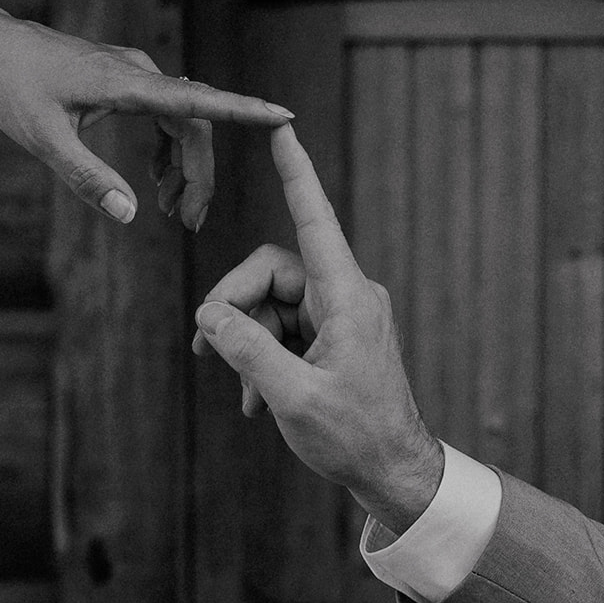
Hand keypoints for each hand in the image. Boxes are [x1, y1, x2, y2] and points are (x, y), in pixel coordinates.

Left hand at [0, 16, 292, 229]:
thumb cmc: (11, 88)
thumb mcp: (43, 141)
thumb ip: (86, 178)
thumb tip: (130, 215)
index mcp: (125, 84)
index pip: (198, 100)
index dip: (245, 110)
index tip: (284, 116)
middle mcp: (137, 73)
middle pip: (193, 123)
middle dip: (199, 174)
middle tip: (190, 223)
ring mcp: (132, 73)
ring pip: (180, 120)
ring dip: (184, 165)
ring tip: (173, 210)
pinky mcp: (123, 77)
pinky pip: (163, 113)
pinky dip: (167, 148)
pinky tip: (156, 179)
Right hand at [191, 125, 443, 533]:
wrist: (396, 474)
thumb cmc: (355, 438)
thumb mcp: (292, 397)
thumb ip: (247, 350)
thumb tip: (210, 316)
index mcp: (347, 297)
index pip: (314, 219)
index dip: (296, 172)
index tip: (282, 128)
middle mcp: (347, 295)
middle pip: (271, 271)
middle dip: (234, 305)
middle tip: (207, 348)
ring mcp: (342, 317)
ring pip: (272, 303)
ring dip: (247, 343)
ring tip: (242, 393)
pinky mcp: (336, 338)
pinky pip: (285, 329)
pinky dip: (265, 358)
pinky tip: (256, 402)